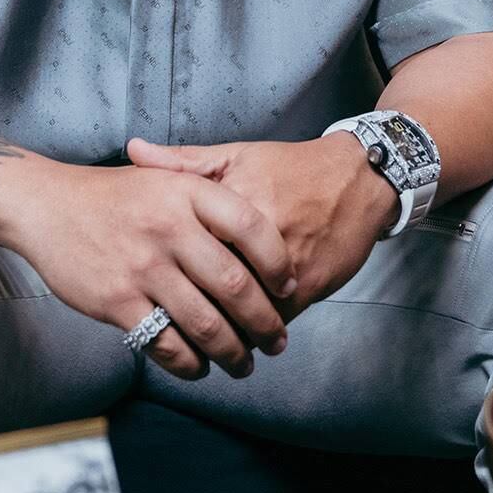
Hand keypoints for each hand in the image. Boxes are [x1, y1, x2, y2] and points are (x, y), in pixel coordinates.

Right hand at [0, 158, 293, 381]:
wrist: (46, 206)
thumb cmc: (113, 197)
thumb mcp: (163, 177)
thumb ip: (209, 194)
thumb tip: (263, 230)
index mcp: (186, 193)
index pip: (252, 229)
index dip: (278, 264)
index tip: (290, 288)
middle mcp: (168, 228)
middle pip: (235, 285)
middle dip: (265, 322)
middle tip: (278, 342)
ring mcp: (142, 267)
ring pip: (205, 323)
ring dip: (233, 352)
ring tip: (244, 364)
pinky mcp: (116, 301)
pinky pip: (165, 343)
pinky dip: (189, 363)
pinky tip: (199, 367)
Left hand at [123, 136, 394, 316]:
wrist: (360, 179)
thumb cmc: (292, 167)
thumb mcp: (237, 155)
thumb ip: (182, 161)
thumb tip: (132, 150)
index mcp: (230, 202)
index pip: (186, 247)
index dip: (164, 272)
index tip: (146, 285)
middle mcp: (257, 237)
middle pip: (211, 288)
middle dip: (190, 312)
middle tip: (170, 326)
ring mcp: (284, 266)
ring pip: (242, 313)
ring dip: (224, 331)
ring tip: (204, 342)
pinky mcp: (309, 286)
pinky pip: (275, 319)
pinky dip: (257, 332)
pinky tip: (243, 337)